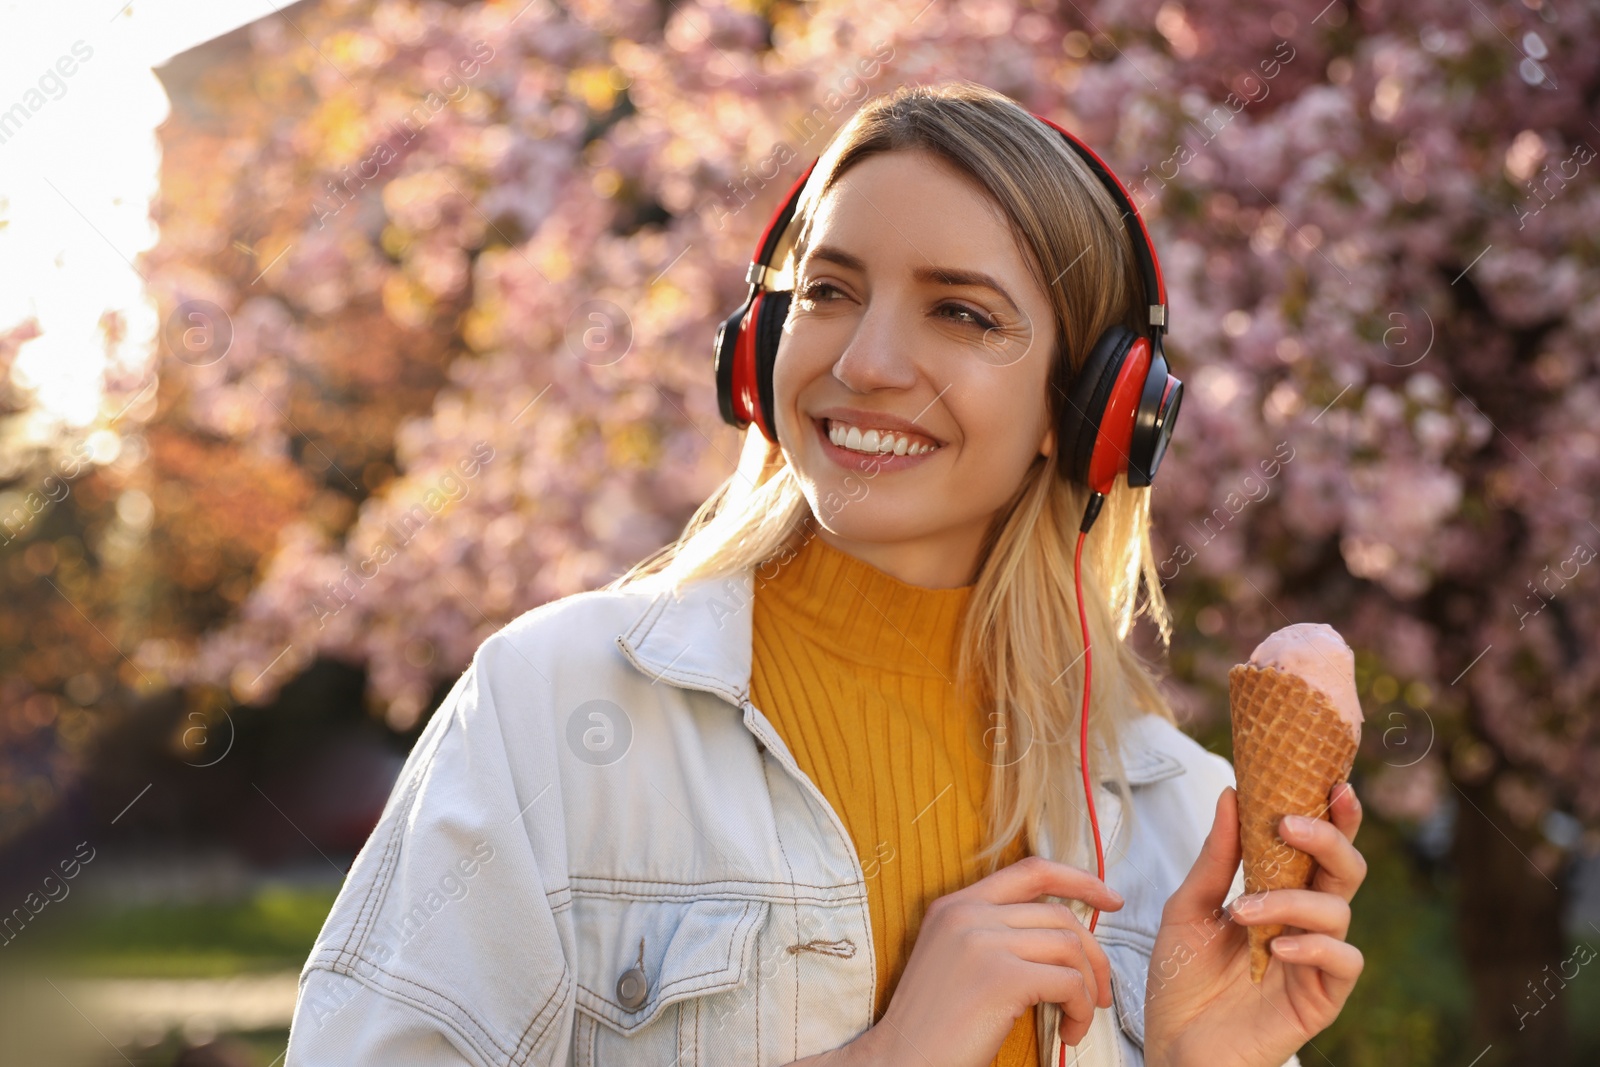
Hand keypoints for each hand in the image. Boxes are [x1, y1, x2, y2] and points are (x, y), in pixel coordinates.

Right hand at [851, 855, 1125, 1066]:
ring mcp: (982, 942)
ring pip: (1069, 948)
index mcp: (955, 905)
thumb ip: (994, 934)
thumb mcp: (955, 959)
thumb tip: (1061, 934)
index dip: (1079, 879)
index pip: (1031, 871)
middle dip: (1093, 955)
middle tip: (1098, 993)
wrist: (901, 1061)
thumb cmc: (934, 1025)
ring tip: (1076, 1019)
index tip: (1110, 898)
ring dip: (1086, 990)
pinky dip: (1080, 1011)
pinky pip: (1068, 983)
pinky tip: (1067, 1032)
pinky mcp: (1000, 978)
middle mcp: (967, 914)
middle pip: (1060, 915)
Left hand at [1142, 781, 1366, 1066]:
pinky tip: (1277, 948)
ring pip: (1340, 910)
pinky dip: (1314, 946)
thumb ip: (1216, 857)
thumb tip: (1233, 793)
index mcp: (1279, 895)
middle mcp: (1305, 923)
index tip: (1328, 780)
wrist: (1172, 1048)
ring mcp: (1315, 961)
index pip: (1316, 848)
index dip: (1333, 814)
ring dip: (1293, 900)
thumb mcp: (1187, 908)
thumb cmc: (1180, 980)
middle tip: (1288, 824)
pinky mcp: (1321, 999)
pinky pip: (1344, 961)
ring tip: (1244, 910)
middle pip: (1345, 869)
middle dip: (1327, 838)